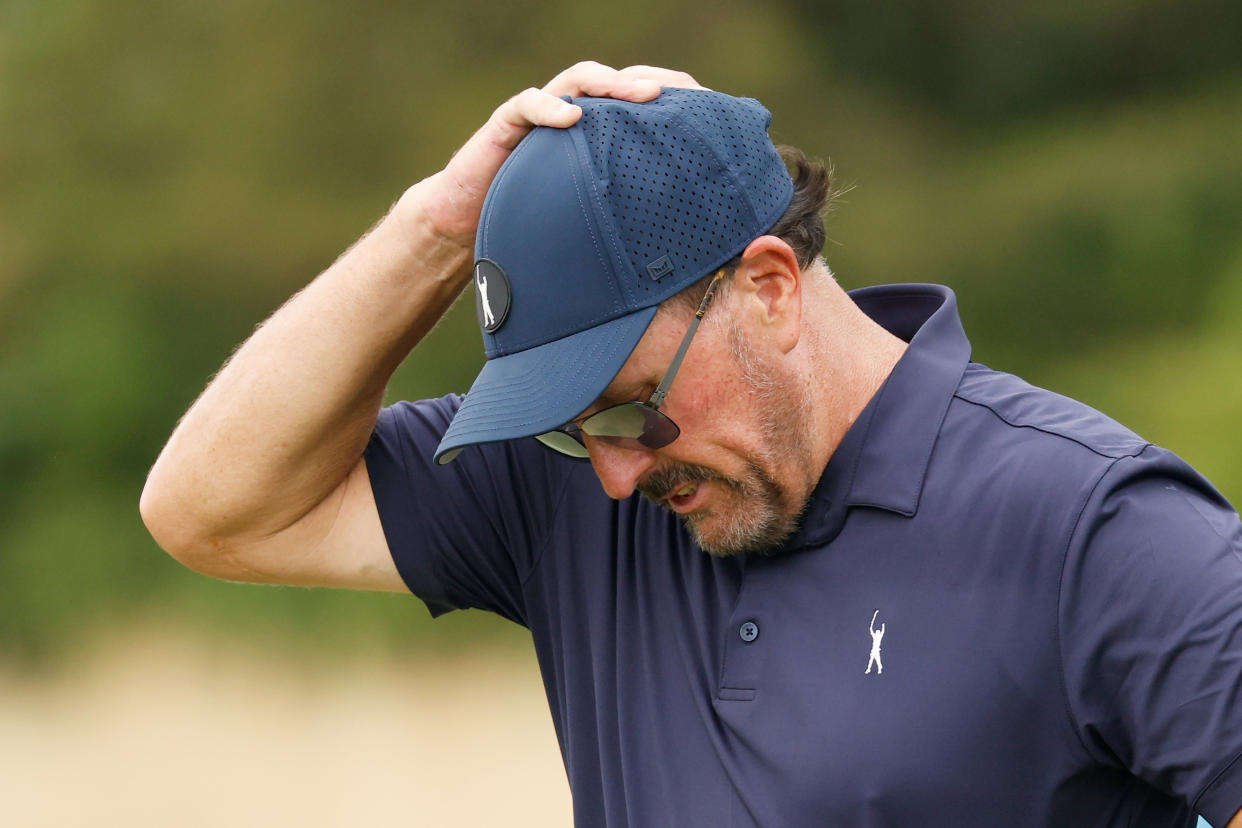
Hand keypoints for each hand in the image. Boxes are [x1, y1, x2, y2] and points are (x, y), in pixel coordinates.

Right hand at [416, 61, 703, 244]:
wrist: (470, 229)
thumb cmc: (536, 228)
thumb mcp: (591, 222)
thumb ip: (626, 218)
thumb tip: (688, 249)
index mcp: (600, 137)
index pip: (642, 106)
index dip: (675, 102)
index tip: (710, 113)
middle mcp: (575, 116)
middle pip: (620, 84)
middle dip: (654, 84)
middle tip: (686, 95)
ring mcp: (542, 113)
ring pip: (580, 80)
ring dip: (612, 84)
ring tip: (640, 95)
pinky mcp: (507, 123)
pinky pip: (529, 104)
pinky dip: (550, 106)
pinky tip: (572, 116)